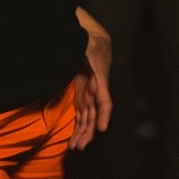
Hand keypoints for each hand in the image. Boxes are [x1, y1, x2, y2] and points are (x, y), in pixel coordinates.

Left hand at [70, 17, 111, 150]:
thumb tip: (83, 50)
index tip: (102, 128)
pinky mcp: (81, 92)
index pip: (105, 99)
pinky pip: (81, 112)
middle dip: (89, 131)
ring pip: (88, 116)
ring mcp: (88, 91)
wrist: (86, 31)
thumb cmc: (85, 34)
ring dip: (83, 132)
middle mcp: (96, 87)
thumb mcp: (84, 40)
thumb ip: (83, 48)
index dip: (104, 114)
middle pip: (95, 114)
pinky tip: (74, 137)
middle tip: (80, 146)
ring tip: (75, 147)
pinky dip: (78, 125)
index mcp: (99, 76)